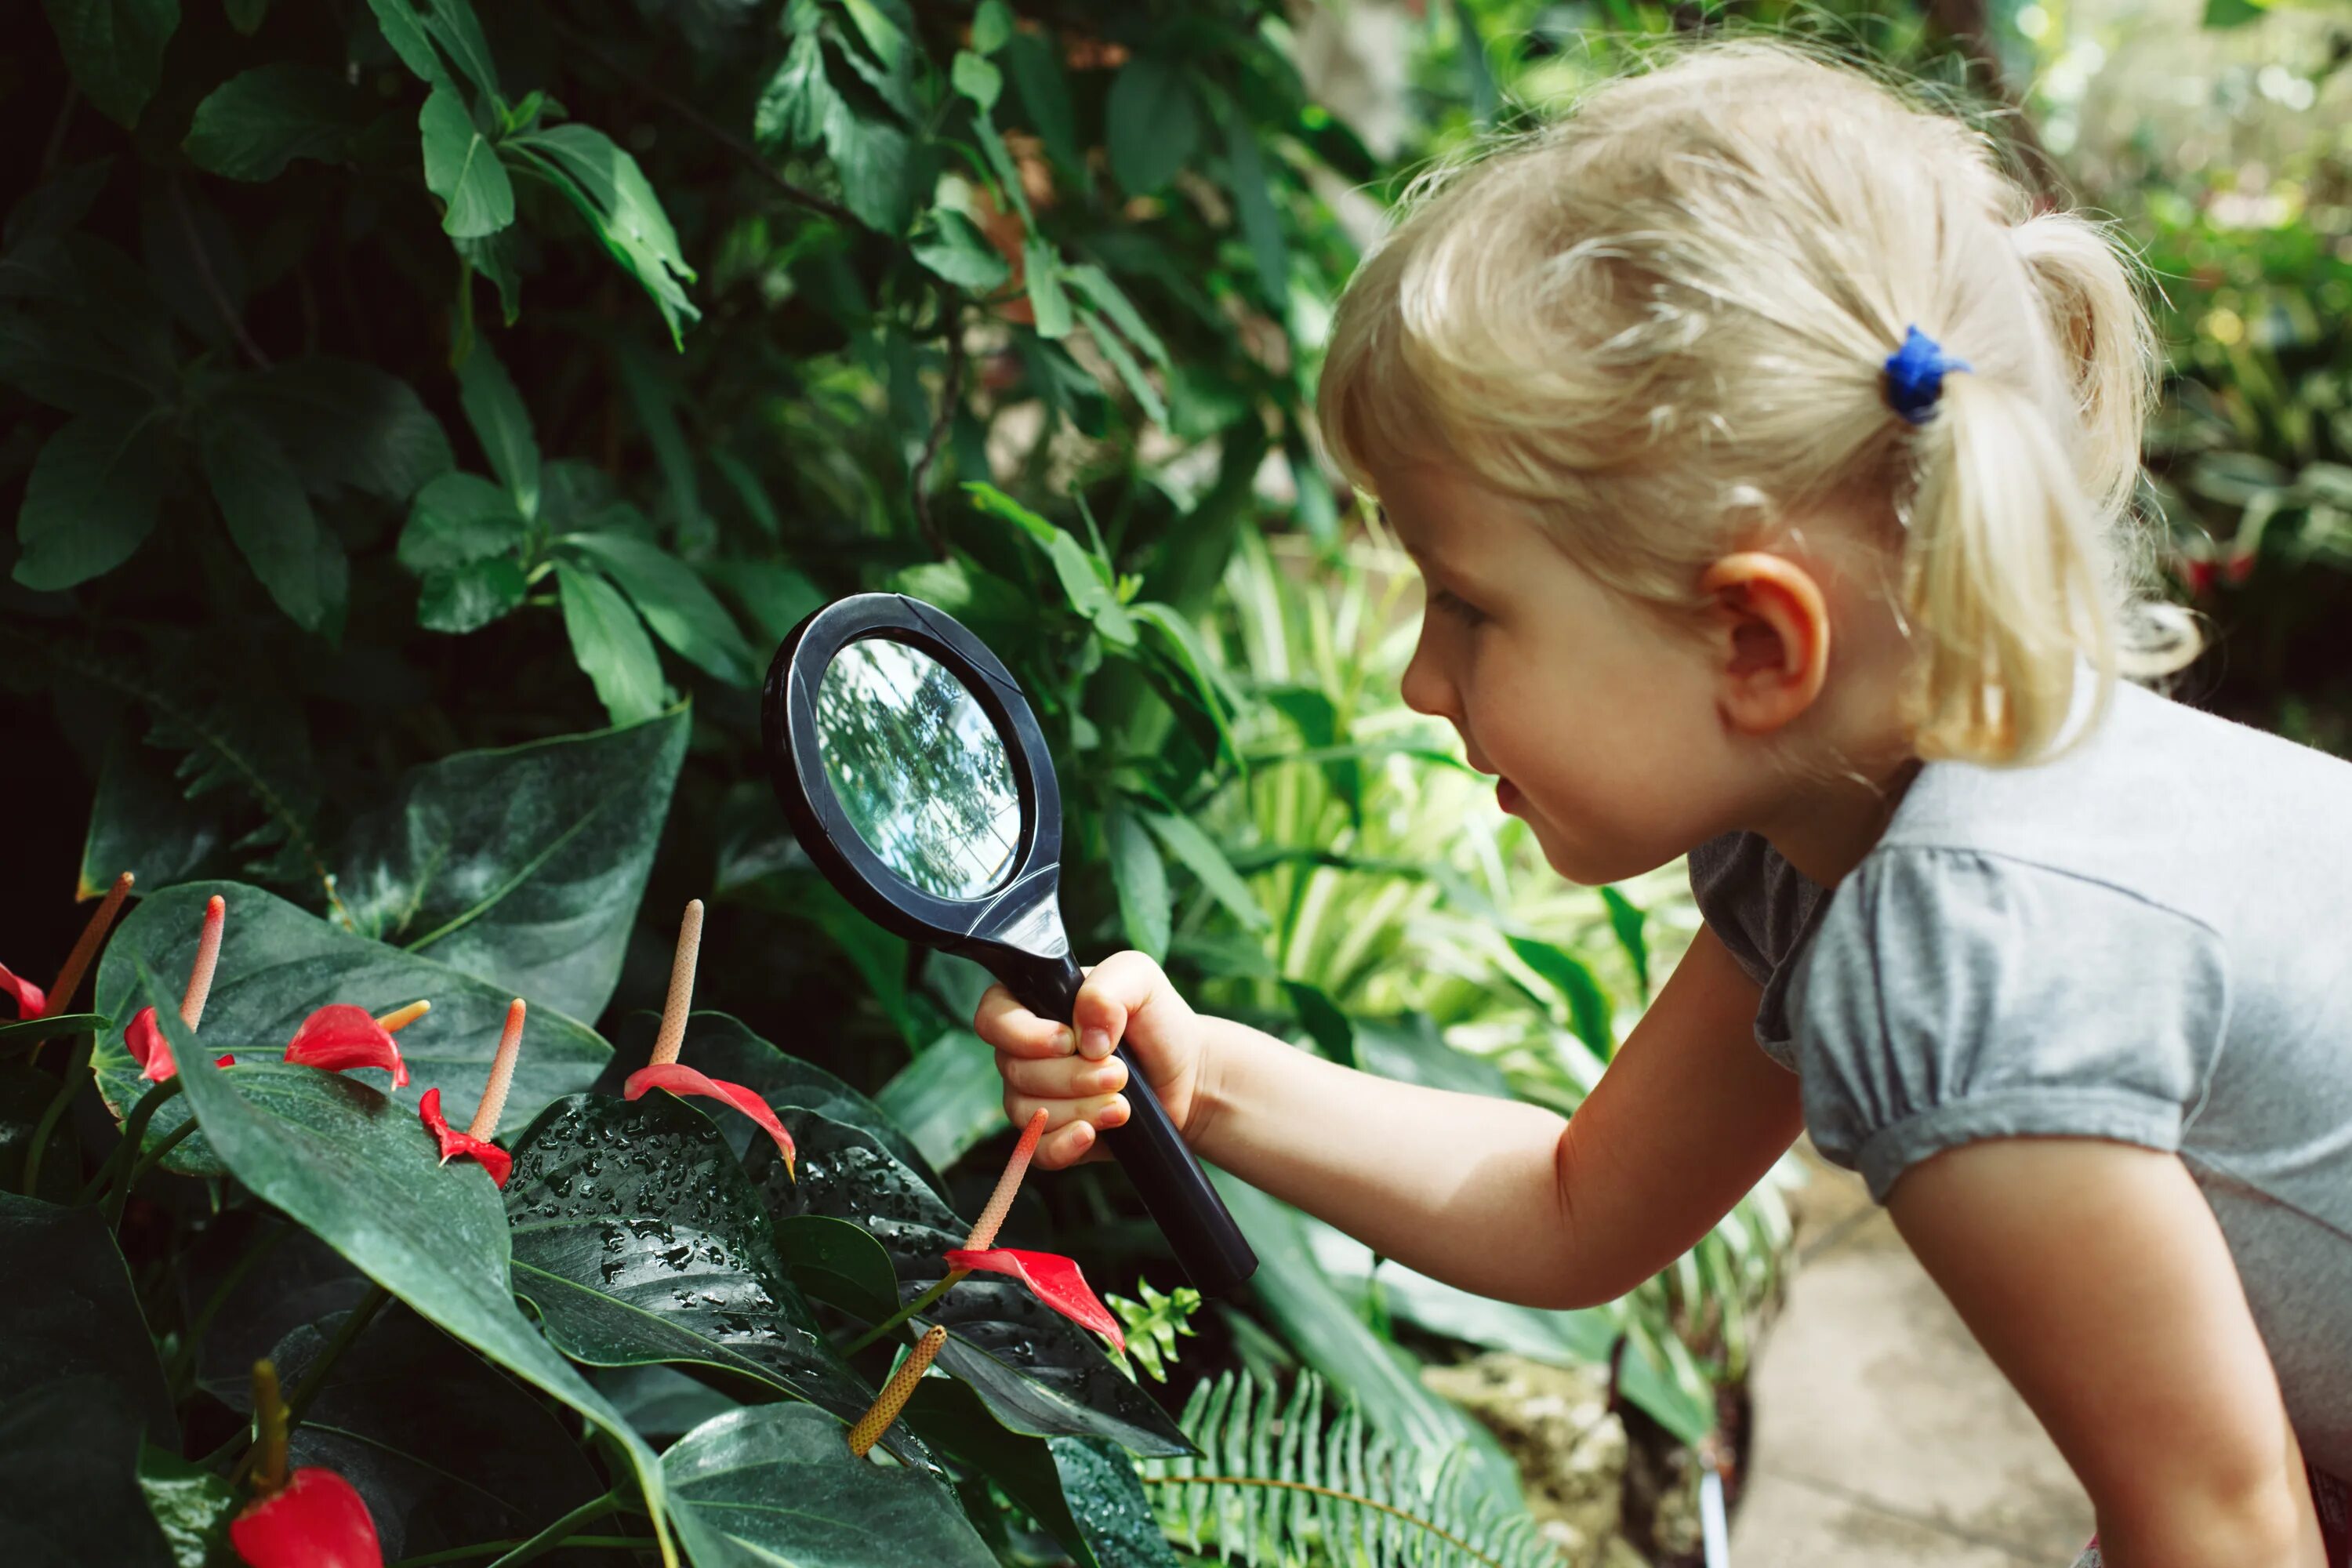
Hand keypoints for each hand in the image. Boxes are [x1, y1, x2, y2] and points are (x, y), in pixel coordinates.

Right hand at [973, 952, 1206, 1169]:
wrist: (1185, 1074)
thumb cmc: (1156, 1020)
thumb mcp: (1140, 979)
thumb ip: (1106, 988)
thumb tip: (1083, 1032)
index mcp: (1033, 1004)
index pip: (993, 1017)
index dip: (1022, 1034)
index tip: (1068, 1040)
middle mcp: (1023, 1051)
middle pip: (1014, 1070)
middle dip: (1072, 1076)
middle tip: (1120, 1071)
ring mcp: (1034, 1095)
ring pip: (1027, 1112)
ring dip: (1080, 1109)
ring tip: (1122, 1102)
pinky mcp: (1052, 1133)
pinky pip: (1036, 1150)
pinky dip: (1063, 1145)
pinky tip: (1091, 1134)